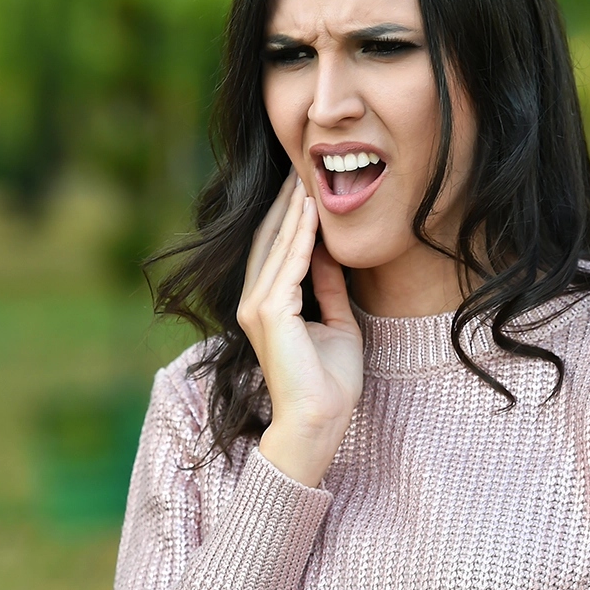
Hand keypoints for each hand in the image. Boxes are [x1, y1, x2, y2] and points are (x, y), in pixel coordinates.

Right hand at [237, 170, 363, 486]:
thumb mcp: (335, 322)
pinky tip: (312, 212)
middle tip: (300, 169)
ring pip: (278, 247)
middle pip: (269, 241)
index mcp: (267, 307)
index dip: (290, 218)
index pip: (276, 251)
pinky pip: (289, 265)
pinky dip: (301, 236)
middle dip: (286, 205)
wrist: (319, 420)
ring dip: (294, 212)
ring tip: (306, 179)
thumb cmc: (329, 381)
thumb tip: (331, 255)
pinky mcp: (270, 313)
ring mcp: (257, 307)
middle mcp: (254, 303)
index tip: (306, 188)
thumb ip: (328, 288)